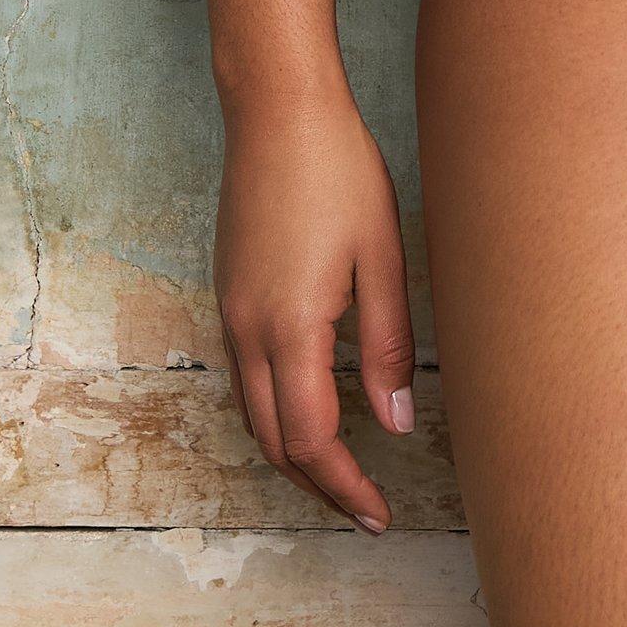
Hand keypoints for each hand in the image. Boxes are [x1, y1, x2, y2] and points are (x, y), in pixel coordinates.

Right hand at [214, 84, 416, 531]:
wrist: (277, 111)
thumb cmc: (338, 171)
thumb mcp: (380, 256)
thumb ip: (388, 345)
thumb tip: (397, 423)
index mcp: (288, 327)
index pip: (310, 440)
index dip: (345, 487)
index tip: (379, 516)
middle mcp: (247, 331)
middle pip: (273, 441)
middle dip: (318, 485)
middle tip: (364, 509)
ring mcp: (230, 312)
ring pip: (253, 414)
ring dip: (293, 453)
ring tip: (343, 473)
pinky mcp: (229, 293)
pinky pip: (245, 378)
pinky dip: (276, 413)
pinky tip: (310, 408)